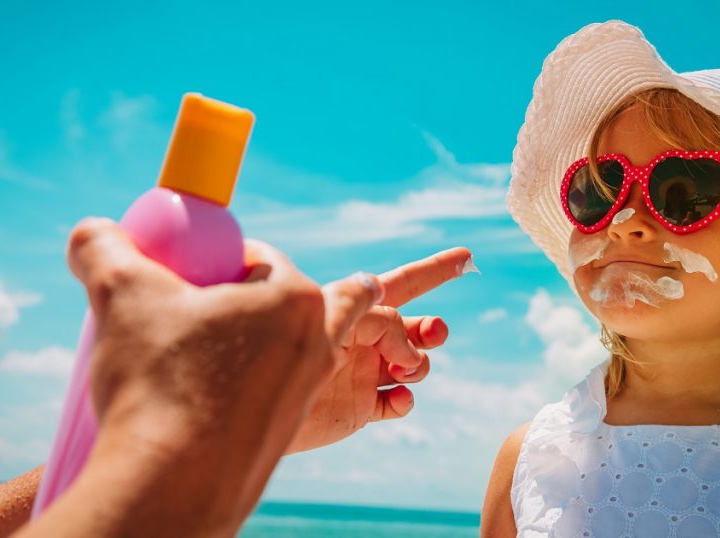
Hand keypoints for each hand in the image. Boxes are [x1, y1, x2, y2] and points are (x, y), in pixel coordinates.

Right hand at [29, 218, 378, 536]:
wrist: (171, 487)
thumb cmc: (160, 383)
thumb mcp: (120, 294)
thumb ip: (104, 248)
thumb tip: (93, 232)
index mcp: (295, 300)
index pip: (261, 257)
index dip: (221, 257)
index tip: (190, 272)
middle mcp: (316, 346)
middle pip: (287, 303)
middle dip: (254, 297)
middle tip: (212, 307)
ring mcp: (306, 395)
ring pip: (284, 350)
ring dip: (252, 343)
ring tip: (205, 352)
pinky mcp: (285, 435)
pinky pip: (269, 395)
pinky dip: (243, 388)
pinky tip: (203, 396)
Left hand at [286, 247, 473, 452]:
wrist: (252, 403)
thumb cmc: (281, 349)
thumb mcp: (327, 317)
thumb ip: (365, 309)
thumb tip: (396, 314)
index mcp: (355, 310)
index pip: (401, 285)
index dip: (435, 270)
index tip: (467, 257)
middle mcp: (363, 339)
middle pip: (414, 328)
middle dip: (431, 329)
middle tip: (433, 334)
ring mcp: (364, 373)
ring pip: (414, 365)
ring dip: (419, 365)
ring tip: (402, 370)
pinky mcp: (360, 408)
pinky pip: (398, 402)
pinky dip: (405, 401)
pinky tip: (396, 399)